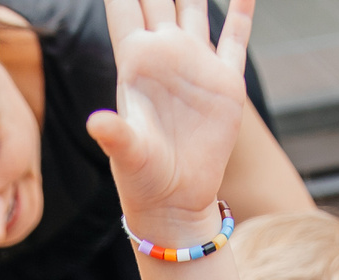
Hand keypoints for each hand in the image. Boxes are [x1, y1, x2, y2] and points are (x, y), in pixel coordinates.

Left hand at [89, 0, 254, 239]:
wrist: (176, 201)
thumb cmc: (142, 180)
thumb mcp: (127, 155)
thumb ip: (116, 136)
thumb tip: (97, 125)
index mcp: (135, 61)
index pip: (124, 3)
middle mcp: (164, 53)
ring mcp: (195, 63)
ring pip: (195, 4)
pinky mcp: (224, 82)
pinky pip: (234, 35)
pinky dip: (241, 9)